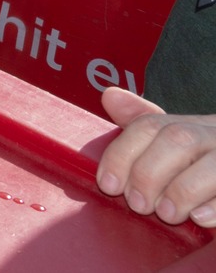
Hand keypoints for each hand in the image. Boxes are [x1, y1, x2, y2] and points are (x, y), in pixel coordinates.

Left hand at [95, 88, 215, 225]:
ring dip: (181, 191)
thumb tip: (110, 95)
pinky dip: (215, 205)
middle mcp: (215, 134)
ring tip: (168, 214)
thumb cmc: (209, 161)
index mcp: (191, 124)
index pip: (149, 126)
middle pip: (178, 141)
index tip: (108, 185)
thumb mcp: (176, 141)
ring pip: (211, 165)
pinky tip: (200, 218)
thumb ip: (142, 124)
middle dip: (149, 174)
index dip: (122, 154)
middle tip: (139, 204)